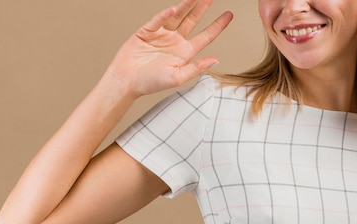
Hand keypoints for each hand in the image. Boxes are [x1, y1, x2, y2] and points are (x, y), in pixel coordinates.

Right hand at [105, 0, 232, 98]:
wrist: (127, 81)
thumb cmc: (151, 83)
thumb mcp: (177, 77)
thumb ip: (196, 68)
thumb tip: (216, 60)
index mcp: (185, 53)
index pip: (205, 36)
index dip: (217, 26)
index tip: (229, 15)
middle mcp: (175, 41)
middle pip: (193, 21)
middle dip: (203, 8)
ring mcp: (161, 34)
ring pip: (177, 16)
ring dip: (186, 5)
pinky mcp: (146, 31)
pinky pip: (157, 20)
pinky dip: (165, 15)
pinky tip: (173, 10)